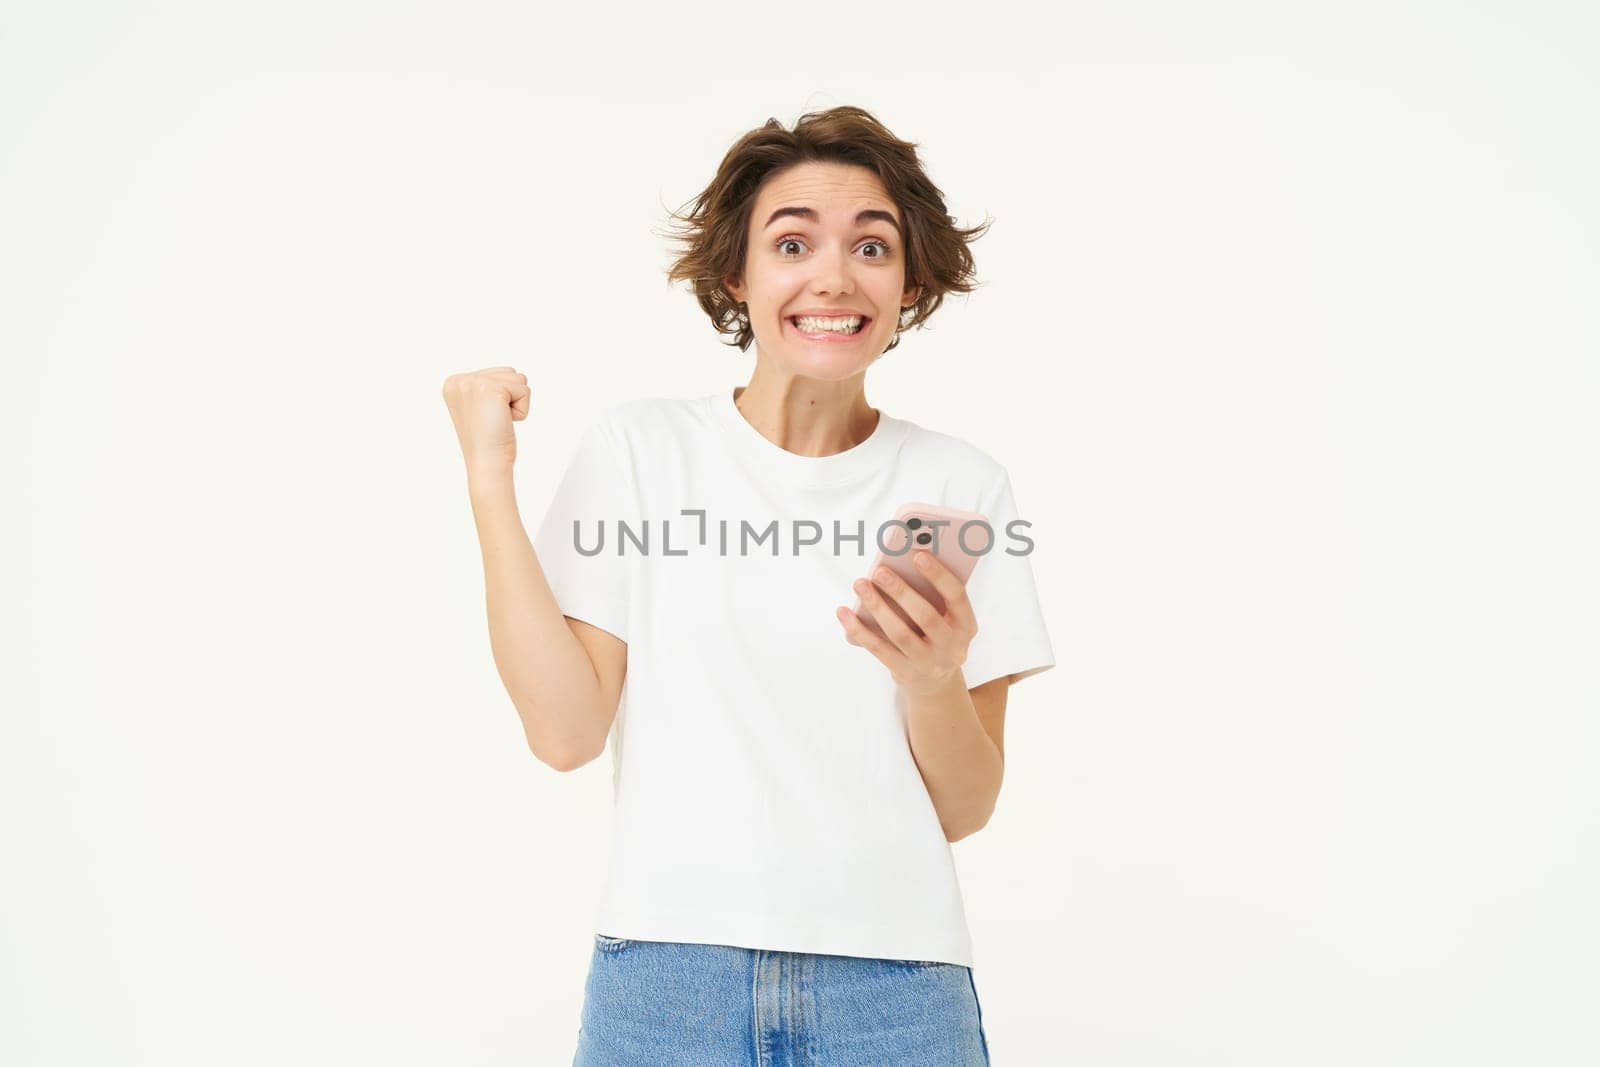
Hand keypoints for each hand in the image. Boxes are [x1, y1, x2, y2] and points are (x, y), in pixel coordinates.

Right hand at [441, 367, 529, 472]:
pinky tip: (505, 422)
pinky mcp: (491, 389)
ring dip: (516, 403)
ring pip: (518, 379)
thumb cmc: (487, 441)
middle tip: (493, 420)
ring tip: (498, 420)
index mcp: (453, 383)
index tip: (485, 417)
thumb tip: (514, 375)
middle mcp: (459, 380)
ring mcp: (473, 383)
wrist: (486, 463)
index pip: (496, 373)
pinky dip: (521, 410)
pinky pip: (525, 391)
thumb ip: (487, 386)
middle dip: (510, 398)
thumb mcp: (480, 406)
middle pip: (508, 372)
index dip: (501, 398)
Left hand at [835, 551, 978, 695]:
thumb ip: (932, 595)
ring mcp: (929, 664)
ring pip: (900, 634)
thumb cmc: (935, 634)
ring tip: (860, 585)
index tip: (917, 555)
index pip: (957, 597)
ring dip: (877, 607)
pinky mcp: (906, 674)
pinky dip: (859, 630)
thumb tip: (899, 565)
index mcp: (967, 626)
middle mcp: (952, 647)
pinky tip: (844, 612)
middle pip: (926, 616)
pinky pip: (879, 650)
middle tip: (880, 571)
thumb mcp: (946, 618)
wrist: (935, 682)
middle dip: (901, 591)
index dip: (938, 575)